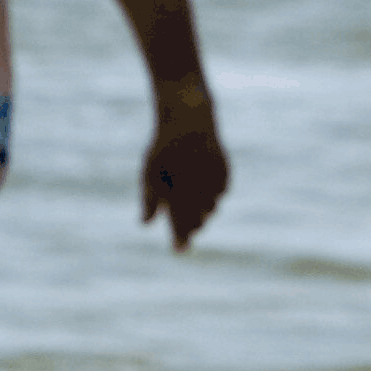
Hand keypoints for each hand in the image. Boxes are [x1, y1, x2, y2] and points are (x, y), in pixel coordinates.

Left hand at [142, 102, 227, 250]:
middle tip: (188, 234)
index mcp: (177, 188)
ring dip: (203, 212)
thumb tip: (145, 224)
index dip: (180, 238)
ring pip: (212, 207)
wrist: (188, 119)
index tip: (179, 251)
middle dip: (192, 228)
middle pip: (198, 219)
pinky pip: (221, 192)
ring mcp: (213, 179)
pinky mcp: (225, 171)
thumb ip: (150, 199)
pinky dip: (213, 195)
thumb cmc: (164, 148)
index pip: (180, 221)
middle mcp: (198, 186)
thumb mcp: (150, 172)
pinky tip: (206, 190)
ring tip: (196, 211)